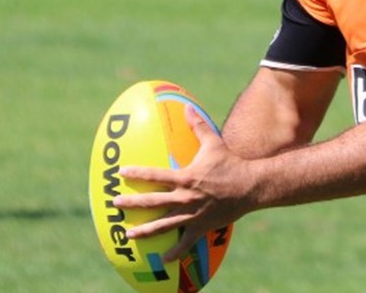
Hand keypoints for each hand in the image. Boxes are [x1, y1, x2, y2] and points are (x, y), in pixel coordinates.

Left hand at [113, 105, 252, 260]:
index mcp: (185, 178)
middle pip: (152, 202)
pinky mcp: (201, 227)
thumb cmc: (231, 163)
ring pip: (163, 225)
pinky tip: (163, 259)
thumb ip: (198, 126)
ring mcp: (192, 215)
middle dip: (131, 204)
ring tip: (129, 235)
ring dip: (144, 231)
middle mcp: (185, 198)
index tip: (121, 173)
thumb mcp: (213, 142)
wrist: (250, 186)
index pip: (155, 175)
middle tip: (115, 205)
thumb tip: (187, 106)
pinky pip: (185, 242)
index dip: (136, 174)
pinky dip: (174, 252)